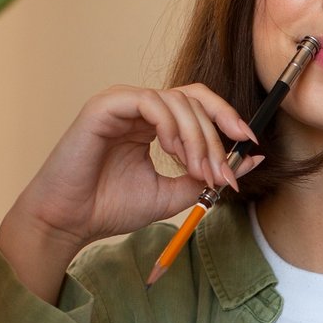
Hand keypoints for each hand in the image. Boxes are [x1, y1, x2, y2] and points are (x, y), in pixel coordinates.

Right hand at [0, 83, 260, 299]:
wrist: (71, 222)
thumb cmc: (111, 207)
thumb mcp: (173, 193)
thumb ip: (207, 175)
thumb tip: (251, 160)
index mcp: (153, 123)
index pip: (198, 105)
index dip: (227, 118)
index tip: (250, 144)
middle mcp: (138, 108)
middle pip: (194, 100)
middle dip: (215, 138)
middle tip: (221, 173)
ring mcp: (121, 102)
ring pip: (177, 100)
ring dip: (197, 137)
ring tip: (197, 171)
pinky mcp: (105, 105)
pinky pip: (150, 102)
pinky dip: (170, 125)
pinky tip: (172, 152)